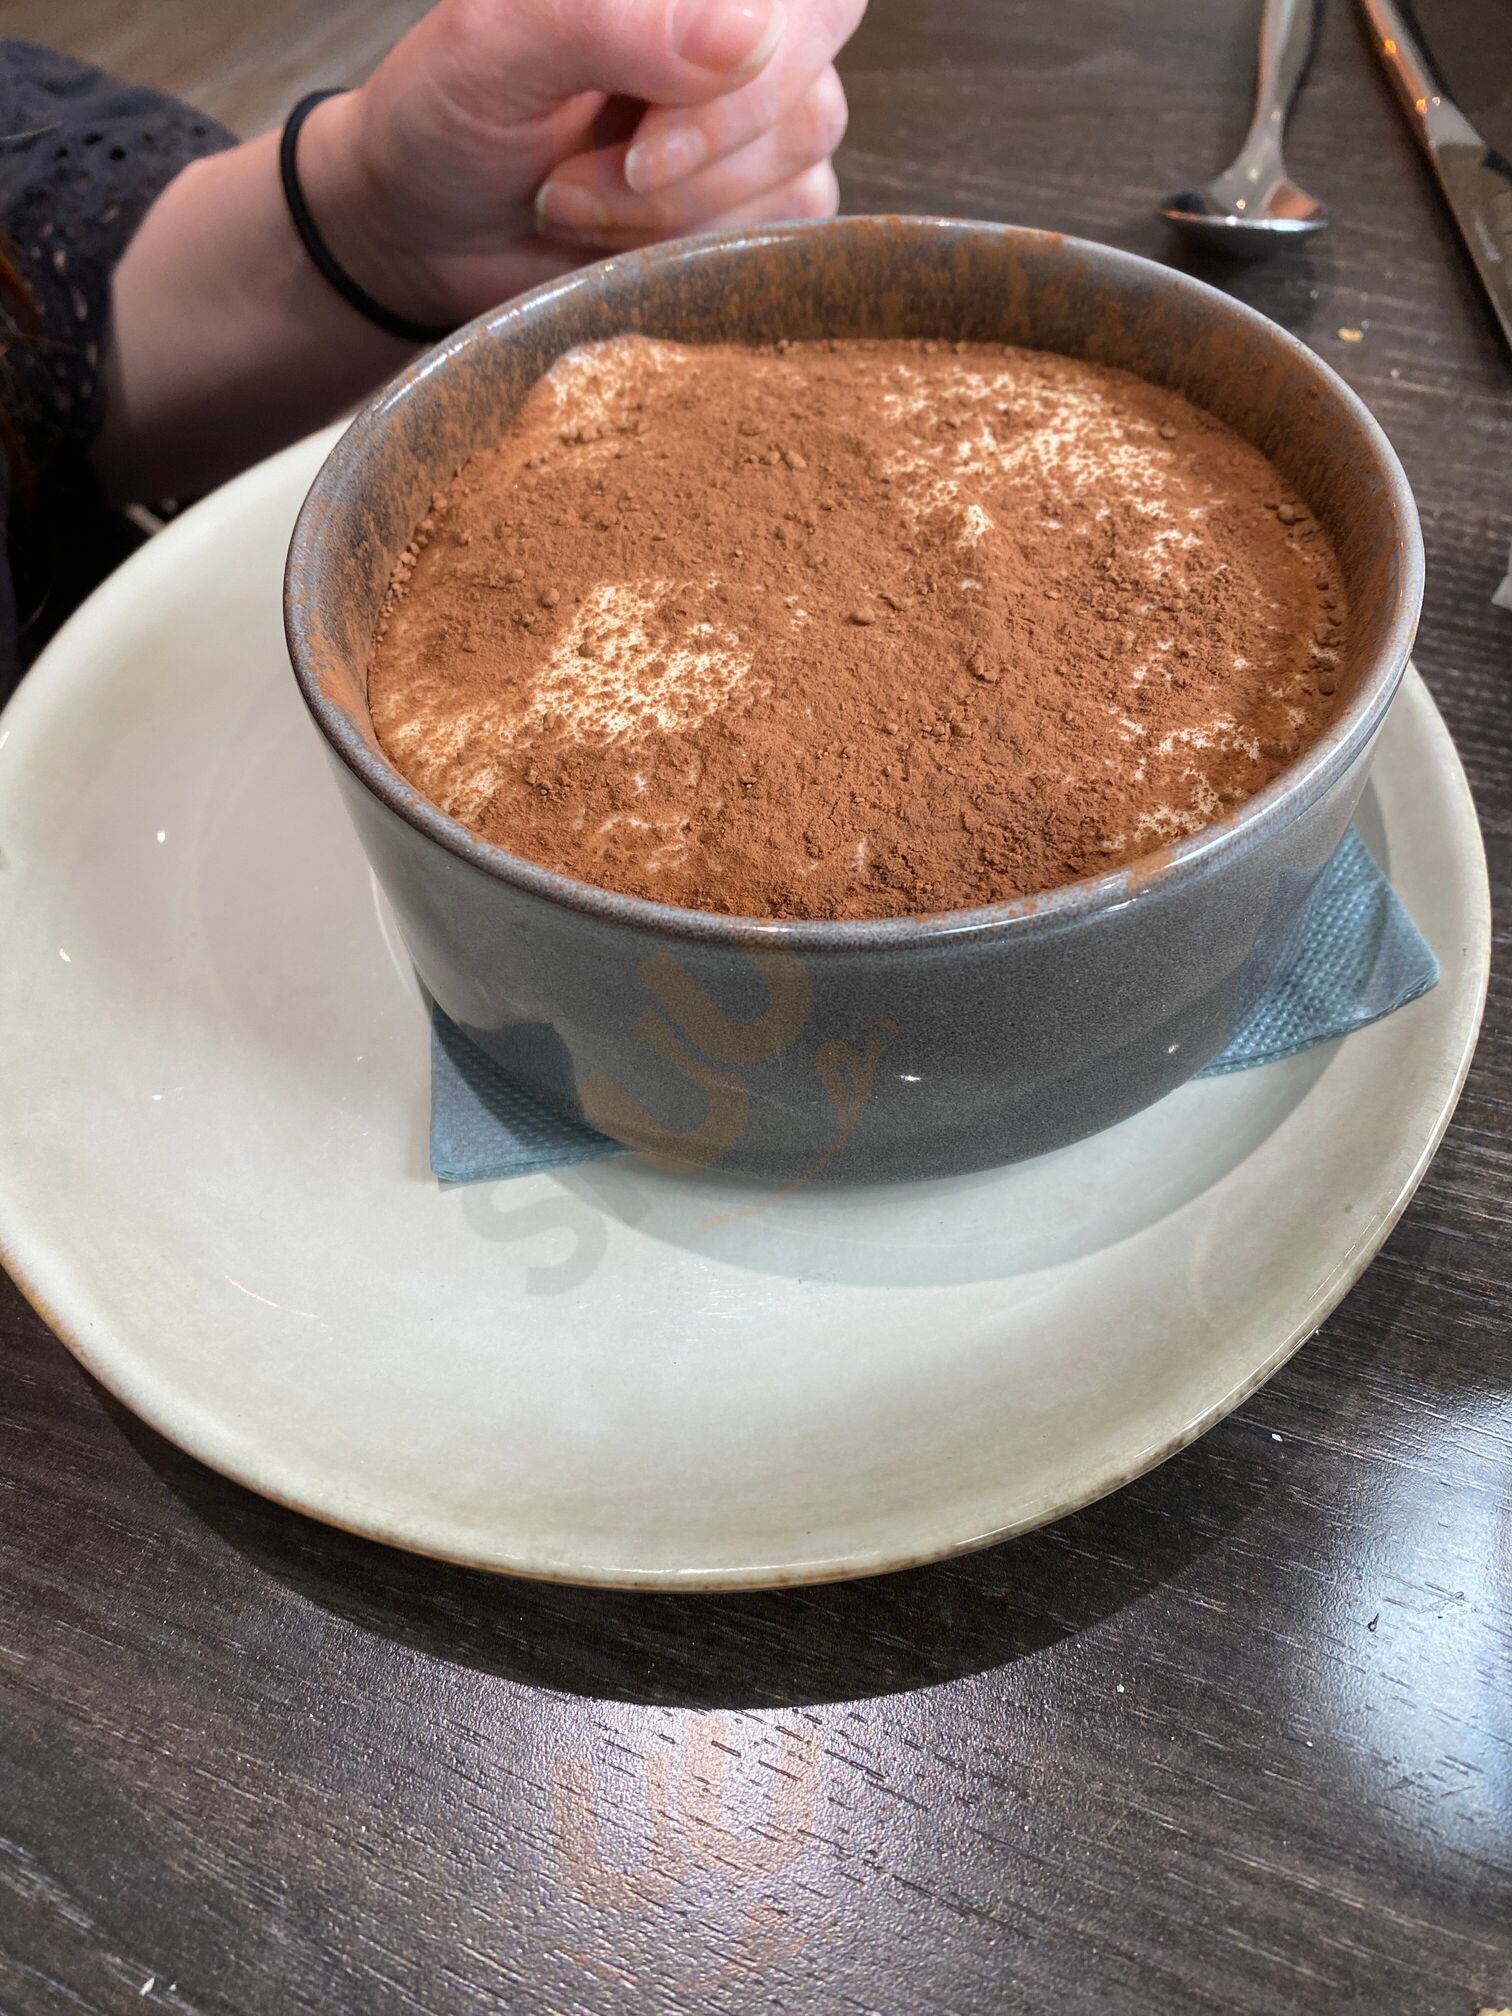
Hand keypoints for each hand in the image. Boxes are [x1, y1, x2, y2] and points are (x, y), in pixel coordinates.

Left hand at [302, 0, 865, 328]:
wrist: (433, 231)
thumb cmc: (452, 117)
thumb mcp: (493, 47)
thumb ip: (607, 20)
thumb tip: (748, 35)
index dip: (751, 65)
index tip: (642, 124)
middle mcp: (747, 28)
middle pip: (809, 87)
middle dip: (690, 156)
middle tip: (569, 177)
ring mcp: (767, 117)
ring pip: (795, 166)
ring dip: (669, 211)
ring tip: (571, 200)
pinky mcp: (767, 201)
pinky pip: (784, 228)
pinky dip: (688, 245)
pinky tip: (617, 236)